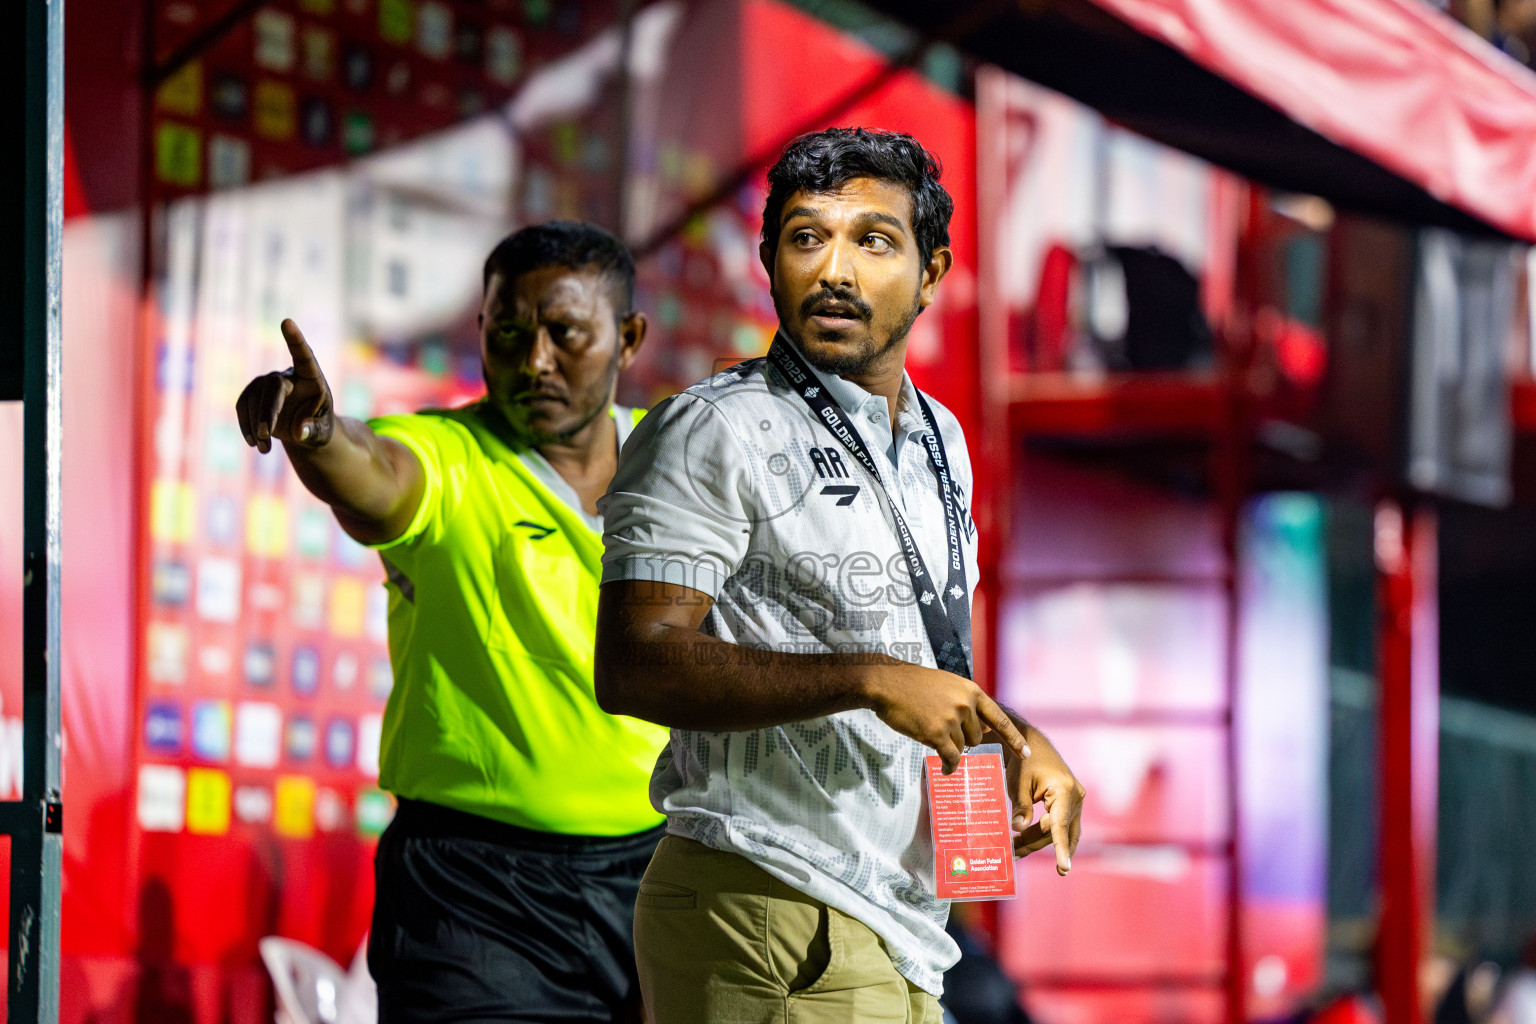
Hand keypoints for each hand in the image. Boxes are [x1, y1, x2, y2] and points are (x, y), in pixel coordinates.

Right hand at [236, 319, 334, 453]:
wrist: (305, 431)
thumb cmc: (319, 427)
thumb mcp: (323, 433)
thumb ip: (314, 431)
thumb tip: (300, 431)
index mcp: (312, 377)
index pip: (303, 355)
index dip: (295, 339)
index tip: (286, 322)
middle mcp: (288, 376)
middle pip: (273, 386)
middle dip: (268, 409)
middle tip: (267, 434)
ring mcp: (268, 383)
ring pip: (254, 398)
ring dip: (256, 424)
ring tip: (264, 449)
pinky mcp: (253, 394)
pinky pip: (243, 406)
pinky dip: (246, 425)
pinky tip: (254, 443)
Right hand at [862, 664, 1028, 772]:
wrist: (887, 682)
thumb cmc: (914, 684)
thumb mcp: (948, 685)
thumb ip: (967, 704)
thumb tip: (983, 729)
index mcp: (971, 691)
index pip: (999, 719)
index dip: (1013, 739)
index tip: (1025, 754)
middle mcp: (965, 705)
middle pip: (976, 737)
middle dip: (962, 738)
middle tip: (941, 727)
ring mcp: (951, 719)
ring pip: (961, 747)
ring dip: (949, 746)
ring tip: (930, 731)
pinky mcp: (936, 733)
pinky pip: (950, 757)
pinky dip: (949, 766)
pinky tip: (946, 769)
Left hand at [1008, 742, 1083, 874]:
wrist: (1032, 742)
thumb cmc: (1023, 761)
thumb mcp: (1017, 783)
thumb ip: (1020, 807)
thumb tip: (1018, 830)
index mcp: (1064, 791)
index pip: (1060, 827)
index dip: (1060, 850)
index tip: (1063, 869)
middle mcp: (1076, 797)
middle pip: (1056, 832)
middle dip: (1034, 844)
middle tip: (1011, 854)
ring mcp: (1075, 800)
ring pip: (1059, 830)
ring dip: (1038, 841)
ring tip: (1016, 850)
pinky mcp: (1070, 802)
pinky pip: (1060, 824)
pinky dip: (1045, 833)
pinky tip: (1027, 842)